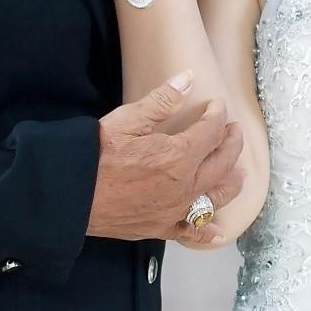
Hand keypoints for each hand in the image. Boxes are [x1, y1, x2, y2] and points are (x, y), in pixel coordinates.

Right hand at [89, 72, 246, 241]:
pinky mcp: (161, 228)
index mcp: (179, 155)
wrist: (71, 196)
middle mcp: (185, 185)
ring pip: (216, 197)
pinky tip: (217, 230)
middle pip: (222, 163)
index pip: (210, 131)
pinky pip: (192, 232)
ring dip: (231, 182)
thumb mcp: (127, 120)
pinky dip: (207, 231)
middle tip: (233, 131)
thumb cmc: (95, 156)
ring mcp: (175, 210)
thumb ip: (162, 101)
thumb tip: (189, 79)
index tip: (217, 106)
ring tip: (239, 173)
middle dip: (232, 143)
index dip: (217, 115)